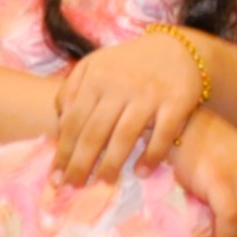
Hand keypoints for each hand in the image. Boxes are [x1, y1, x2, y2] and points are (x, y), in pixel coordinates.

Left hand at [53, 28, 207, 183]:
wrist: (180, 49)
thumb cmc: (130, 64)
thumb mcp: (96, 65)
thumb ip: (72, 88)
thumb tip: (59, 121)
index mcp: (96, 78)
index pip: (73, 122)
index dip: (63, 152)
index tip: (56, 177)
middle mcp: (120, 87)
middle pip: (94, 133)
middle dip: (81, 164)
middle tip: (73, 188)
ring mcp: (150, 95)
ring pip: (125, 136)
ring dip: (112, 164)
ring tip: (103, 183)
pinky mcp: (178, 102)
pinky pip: (163, 135)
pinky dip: (151, 155)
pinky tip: (141, 172)